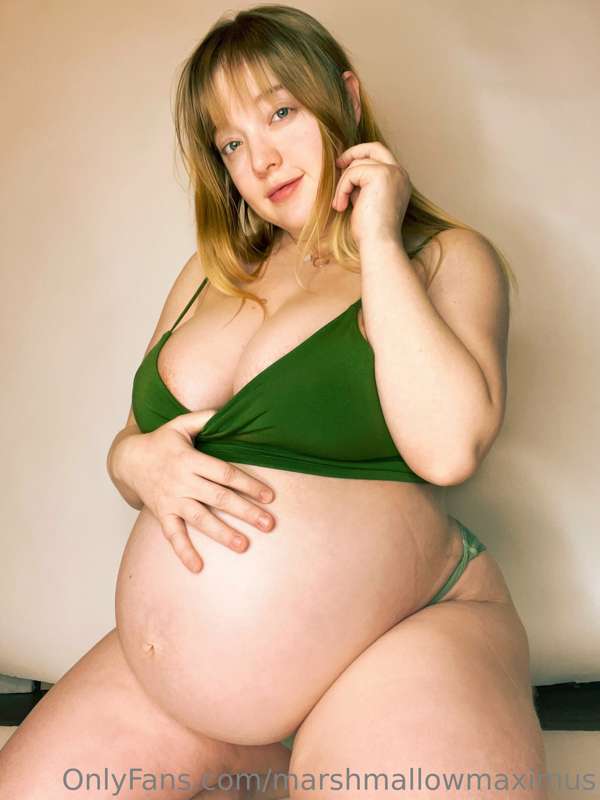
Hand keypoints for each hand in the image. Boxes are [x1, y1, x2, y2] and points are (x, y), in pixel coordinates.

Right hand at [123, 410, 275, 572]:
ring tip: (244, 545)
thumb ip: (204, 417)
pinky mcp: (162, 514)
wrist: (128, 460)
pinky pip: (172, 535)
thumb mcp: (180, 424)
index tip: (269, 496)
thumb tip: (228, 409)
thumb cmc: (161, 441)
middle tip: (269, 524)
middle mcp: (182, 481)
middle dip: (245, 512)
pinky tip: (198, 567)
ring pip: (200, 519)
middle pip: (218, 498)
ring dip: (222, 533)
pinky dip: (183, 552)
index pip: (224, 473)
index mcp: (190, 459)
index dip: (248, 484)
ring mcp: (171, 500)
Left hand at [332, 141, 411, 247]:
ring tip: (340, 205)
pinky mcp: (381, 175)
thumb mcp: (366, 201)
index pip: (380, 156)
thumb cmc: (371, 232)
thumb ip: (362, 184)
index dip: (361, 156)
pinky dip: (342, 189)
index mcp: (399, 181)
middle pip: (374, 147)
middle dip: (353, 152)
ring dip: (343, 184)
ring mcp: (392, 172)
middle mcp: (400, 173)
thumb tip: (346, 170)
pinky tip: (342, 206)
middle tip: (337, 164)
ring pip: (357, 164)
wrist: (379, 244)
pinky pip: (352, 173)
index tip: (343, 165)